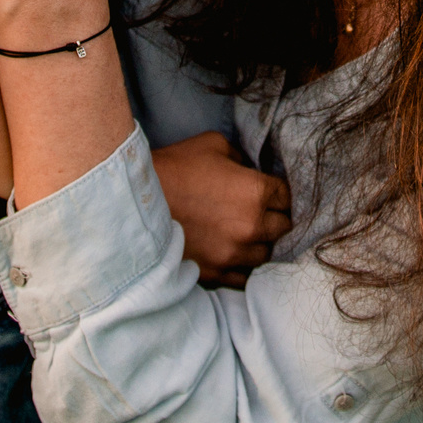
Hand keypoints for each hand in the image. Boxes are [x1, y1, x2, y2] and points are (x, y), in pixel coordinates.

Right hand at [151, 132, 292, 288]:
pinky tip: (231, 253)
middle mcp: (251, 226)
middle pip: (283, 228)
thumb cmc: (174, 168)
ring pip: (265, 255)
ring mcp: (233, 254)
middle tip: (259, 212)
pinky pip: (243, 277)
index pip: (287, 196)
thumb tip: (251, 170)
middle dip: (274, 218)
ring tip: (243, 234)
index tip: (270, 193)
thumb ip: (242, 158)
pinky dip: (241, 266)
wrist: (134, 202)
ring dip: (259, 244)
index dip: (279, 192)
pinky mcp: (216, 272)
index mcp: (255, 192)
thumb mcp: (213, 145)